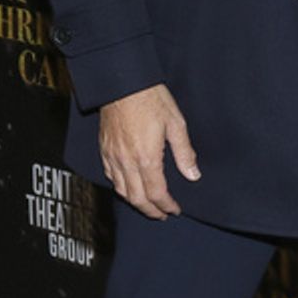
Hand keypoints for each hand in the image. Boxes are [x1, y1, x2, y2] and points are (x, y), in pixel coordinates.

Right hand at [99, 83, 199, 219]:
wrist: (122, 82)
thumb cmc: (150, 98)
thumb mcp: (175, 123)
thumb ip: (184, 152)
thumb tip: (193, 175)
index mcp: (147, 158)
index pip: (157, 193)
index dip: (167, 206)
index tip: (175, 210)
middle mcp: (127, 162)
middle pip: (137, 198)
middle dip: (151, 211)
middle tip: (162, 214)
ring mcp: (113, 156)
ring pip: (121, 190)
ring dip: (135, 202)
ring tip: (148, 205)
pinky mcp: (104, 149)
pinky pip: (110, 176)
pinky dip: (120, 187)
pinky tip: (128, 186)